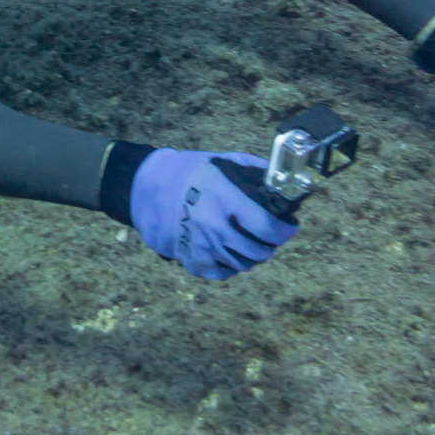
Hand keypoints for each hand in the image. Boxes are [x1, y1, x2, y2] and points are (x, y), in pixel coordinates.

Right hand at [128, 148, 298, 279]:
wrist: (145, 188)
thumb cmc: (187, 171)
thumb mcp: (220, 161)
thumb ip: (252, 169)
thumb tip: (281, 179)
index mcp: (224, 199)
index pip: (268, 228)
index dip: (286, 231)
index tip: (290, 226)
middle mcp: (214, 227)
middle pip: (259, 251)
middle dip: (271, 245)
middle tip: (270, 235)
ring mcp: (202, 247)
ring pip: (243, 264)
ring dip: (252, 255)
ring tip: (251, 242)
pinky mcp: (191, 261)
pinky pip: (222, 273)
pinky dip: (231, 265)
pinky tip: (230, 251)